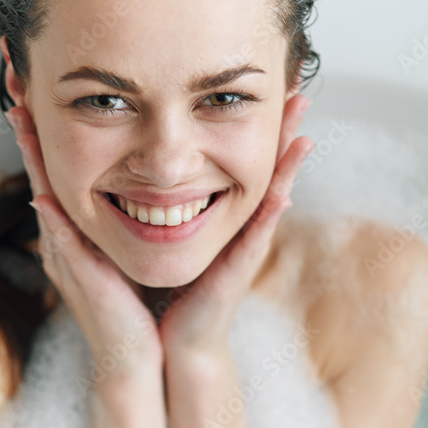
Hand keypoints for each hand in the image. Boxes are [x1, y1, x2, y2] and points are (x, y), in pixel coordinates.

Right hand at [4, 105, 162, 376]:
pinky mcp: (80, 281)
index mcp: (76, 231)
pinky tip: (43, 197)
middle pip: (39, 173)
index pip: (56, 169)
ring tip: (20, 122)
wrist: (136, 359)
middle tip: (15, 87)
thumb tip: (131, 185)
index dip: (45, 132)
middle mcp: (63, 240)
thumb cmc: (136, 306)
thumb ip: (122, 220)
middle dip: (27, 131)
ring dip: (31, 161)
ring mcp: (66, 259)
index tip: (36, 92)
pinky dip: (53, 222)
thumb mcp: (126, 251)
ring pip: (44, 198)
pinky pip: (63, 245)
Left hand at [158, 94, 314, 356]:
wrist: (165, 341)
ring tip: (304, 133)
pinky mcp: (238, 270)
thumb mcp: (144, 233)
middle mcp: (237, 224)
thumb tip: (122, 165)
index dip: (252, 123)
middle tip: (299, 91)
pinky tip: (285, 192)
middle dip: (282, 130)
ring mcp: (242, 246)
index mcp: (216, 211)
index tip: (266, 85)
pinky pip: (257, 236)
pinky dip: (272, 214)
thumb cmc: (154, 288)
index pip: (237, 156)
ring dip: (288, 166)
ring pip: (270, 195)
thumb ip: (137, 200)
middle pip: (264, 166)